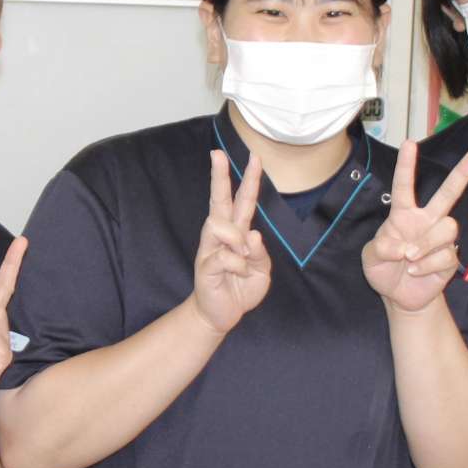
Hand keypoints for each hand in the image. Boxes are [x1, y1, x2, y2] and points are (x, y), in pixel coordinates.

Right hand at [191, 151, 270, 334]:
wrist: (222, 315)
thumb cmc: (241, 288)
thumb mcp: (262, 271)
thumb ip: (260, 252)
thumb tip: (252, 234)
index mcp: (237, 232)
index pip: (243, 200)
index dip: (249, 179)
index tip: (254, 156)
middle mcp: (221, 235)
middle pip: (219, 199)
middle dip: (218, 176)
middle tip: (216, 153)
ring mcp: (210, 248)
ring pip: (220, 224)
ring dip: (238, 240)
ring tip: (243, 259)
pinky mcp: (205, 264)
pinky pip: (226, 256)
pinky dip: (238, 267)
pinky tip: (236, 276)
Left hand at [363, 139, 467, 314]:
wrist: (399, 297)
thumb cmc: (383, 270)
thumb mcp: (370, 257)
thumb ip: (381, 248)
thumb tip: (404, 247)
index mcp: (403, 214)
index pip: (404, 186)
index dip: (406, 166)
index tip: (409, 143)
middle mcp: (426, 221)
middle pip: (448, 193)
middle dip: (464, 173)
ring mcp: (440, 239)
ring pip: (448, 227)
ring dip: (427, 243)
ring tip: (410, 257)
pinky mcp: (450, 259)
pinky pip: (446, 256)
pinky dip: (427, 265)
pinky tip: (415, 271)